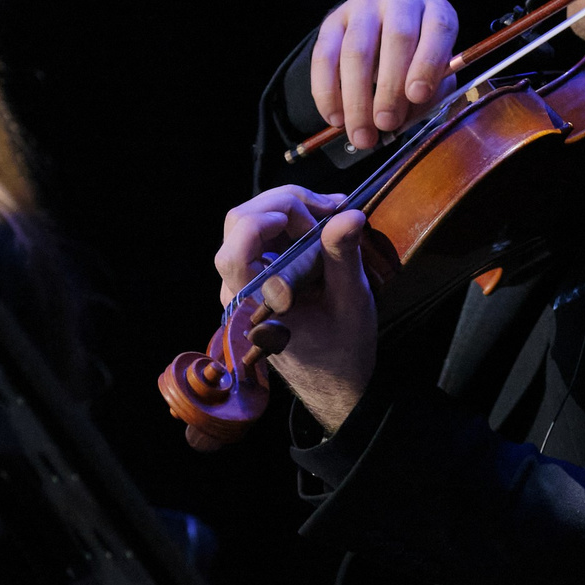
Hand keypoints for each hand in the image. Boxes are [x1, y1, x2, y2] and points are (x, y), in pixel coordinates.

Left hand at [214, 185, 377, 430]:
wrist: (336, 380)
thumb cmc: (343, 349)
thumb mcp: (351, 302)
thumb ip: (343, 258)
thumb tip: (348, 215)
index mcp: (255, 305)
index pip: (233, 255)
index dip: (262, 224)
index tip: (307, 221)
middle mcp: (238, 292)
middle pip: (239, 223)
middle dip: (286, 204)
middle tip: (330, 211)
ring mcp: (243, 282)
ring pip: (248, 222)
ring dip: (290, 208)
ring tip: (332, 213)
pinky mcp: (255, 276)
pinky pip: (262, 235)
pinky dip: (291, 220)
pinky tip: (323, 223)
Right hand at [312, 0, 458, 151]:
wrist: (381, 41)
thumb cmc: (416, 65)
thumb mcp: (434, 78)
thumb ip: (428, 95)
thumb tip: (401, 120)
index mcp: (437, 10)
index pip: (438, 29)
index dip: (428, 62)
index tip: (418, 96)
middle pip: (396, 39)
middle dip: (390, 88)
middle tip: (385, 124)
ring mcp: (365, 5)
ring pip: (356, 50)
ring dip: (357, 98)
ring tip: (360, 133)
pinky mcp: (333, 19)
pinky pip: (324, 56)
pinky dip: (328, 92)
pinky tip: (335, 118)